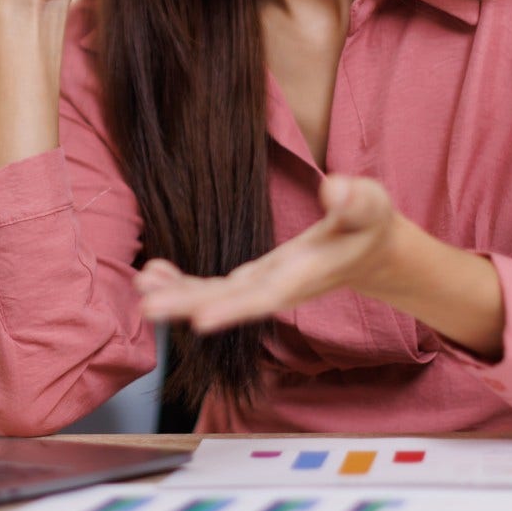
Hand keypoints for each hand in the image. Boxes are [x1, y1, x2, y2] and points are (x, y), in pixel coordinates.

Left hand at [134, 175, 400, 333]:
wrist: (371, 250)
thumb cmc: (369, 223)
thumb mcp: (370, 204)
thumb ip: (356, 200)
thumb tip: (336, 189)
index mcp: (306, 274)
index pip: (267, 295)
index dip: (233, 308)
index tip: (199, 321)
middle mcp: (280, 287)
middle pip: (230, 302)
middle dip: (188, 306)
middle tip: (146, 308)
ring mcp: (264, 284)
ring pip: (216, 297)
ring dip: (177, 295)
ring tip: (139, 285)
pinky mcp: (254, 278)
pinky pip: (213, 287)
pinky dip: (182, 283)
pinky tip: (152, 272)